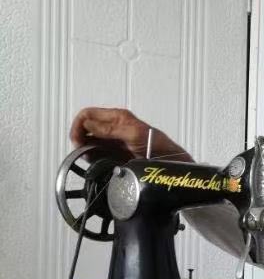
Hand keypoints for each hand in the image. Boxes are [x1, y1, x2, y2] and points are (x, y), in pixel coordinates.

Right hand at [69, 107, 192, 160]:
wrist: (170, 164)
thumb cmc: (158, 146)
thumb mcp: (133, 133)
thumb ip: (110, 128)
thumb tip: (87, 123)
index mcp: (117, 117)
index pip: (88, 114)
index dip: (78, 125)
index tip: (77, 140)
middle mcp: (113, 128)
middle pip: (86, 128)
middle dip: (80, 138)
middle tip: (81, 152)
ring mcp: (114, 142)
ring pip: (90, 142)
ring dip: (86, 150)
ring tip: (89, 159)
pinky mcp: (115, 155)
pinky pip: (97, 154)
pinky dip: (93, 158)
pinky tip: (96, 163)